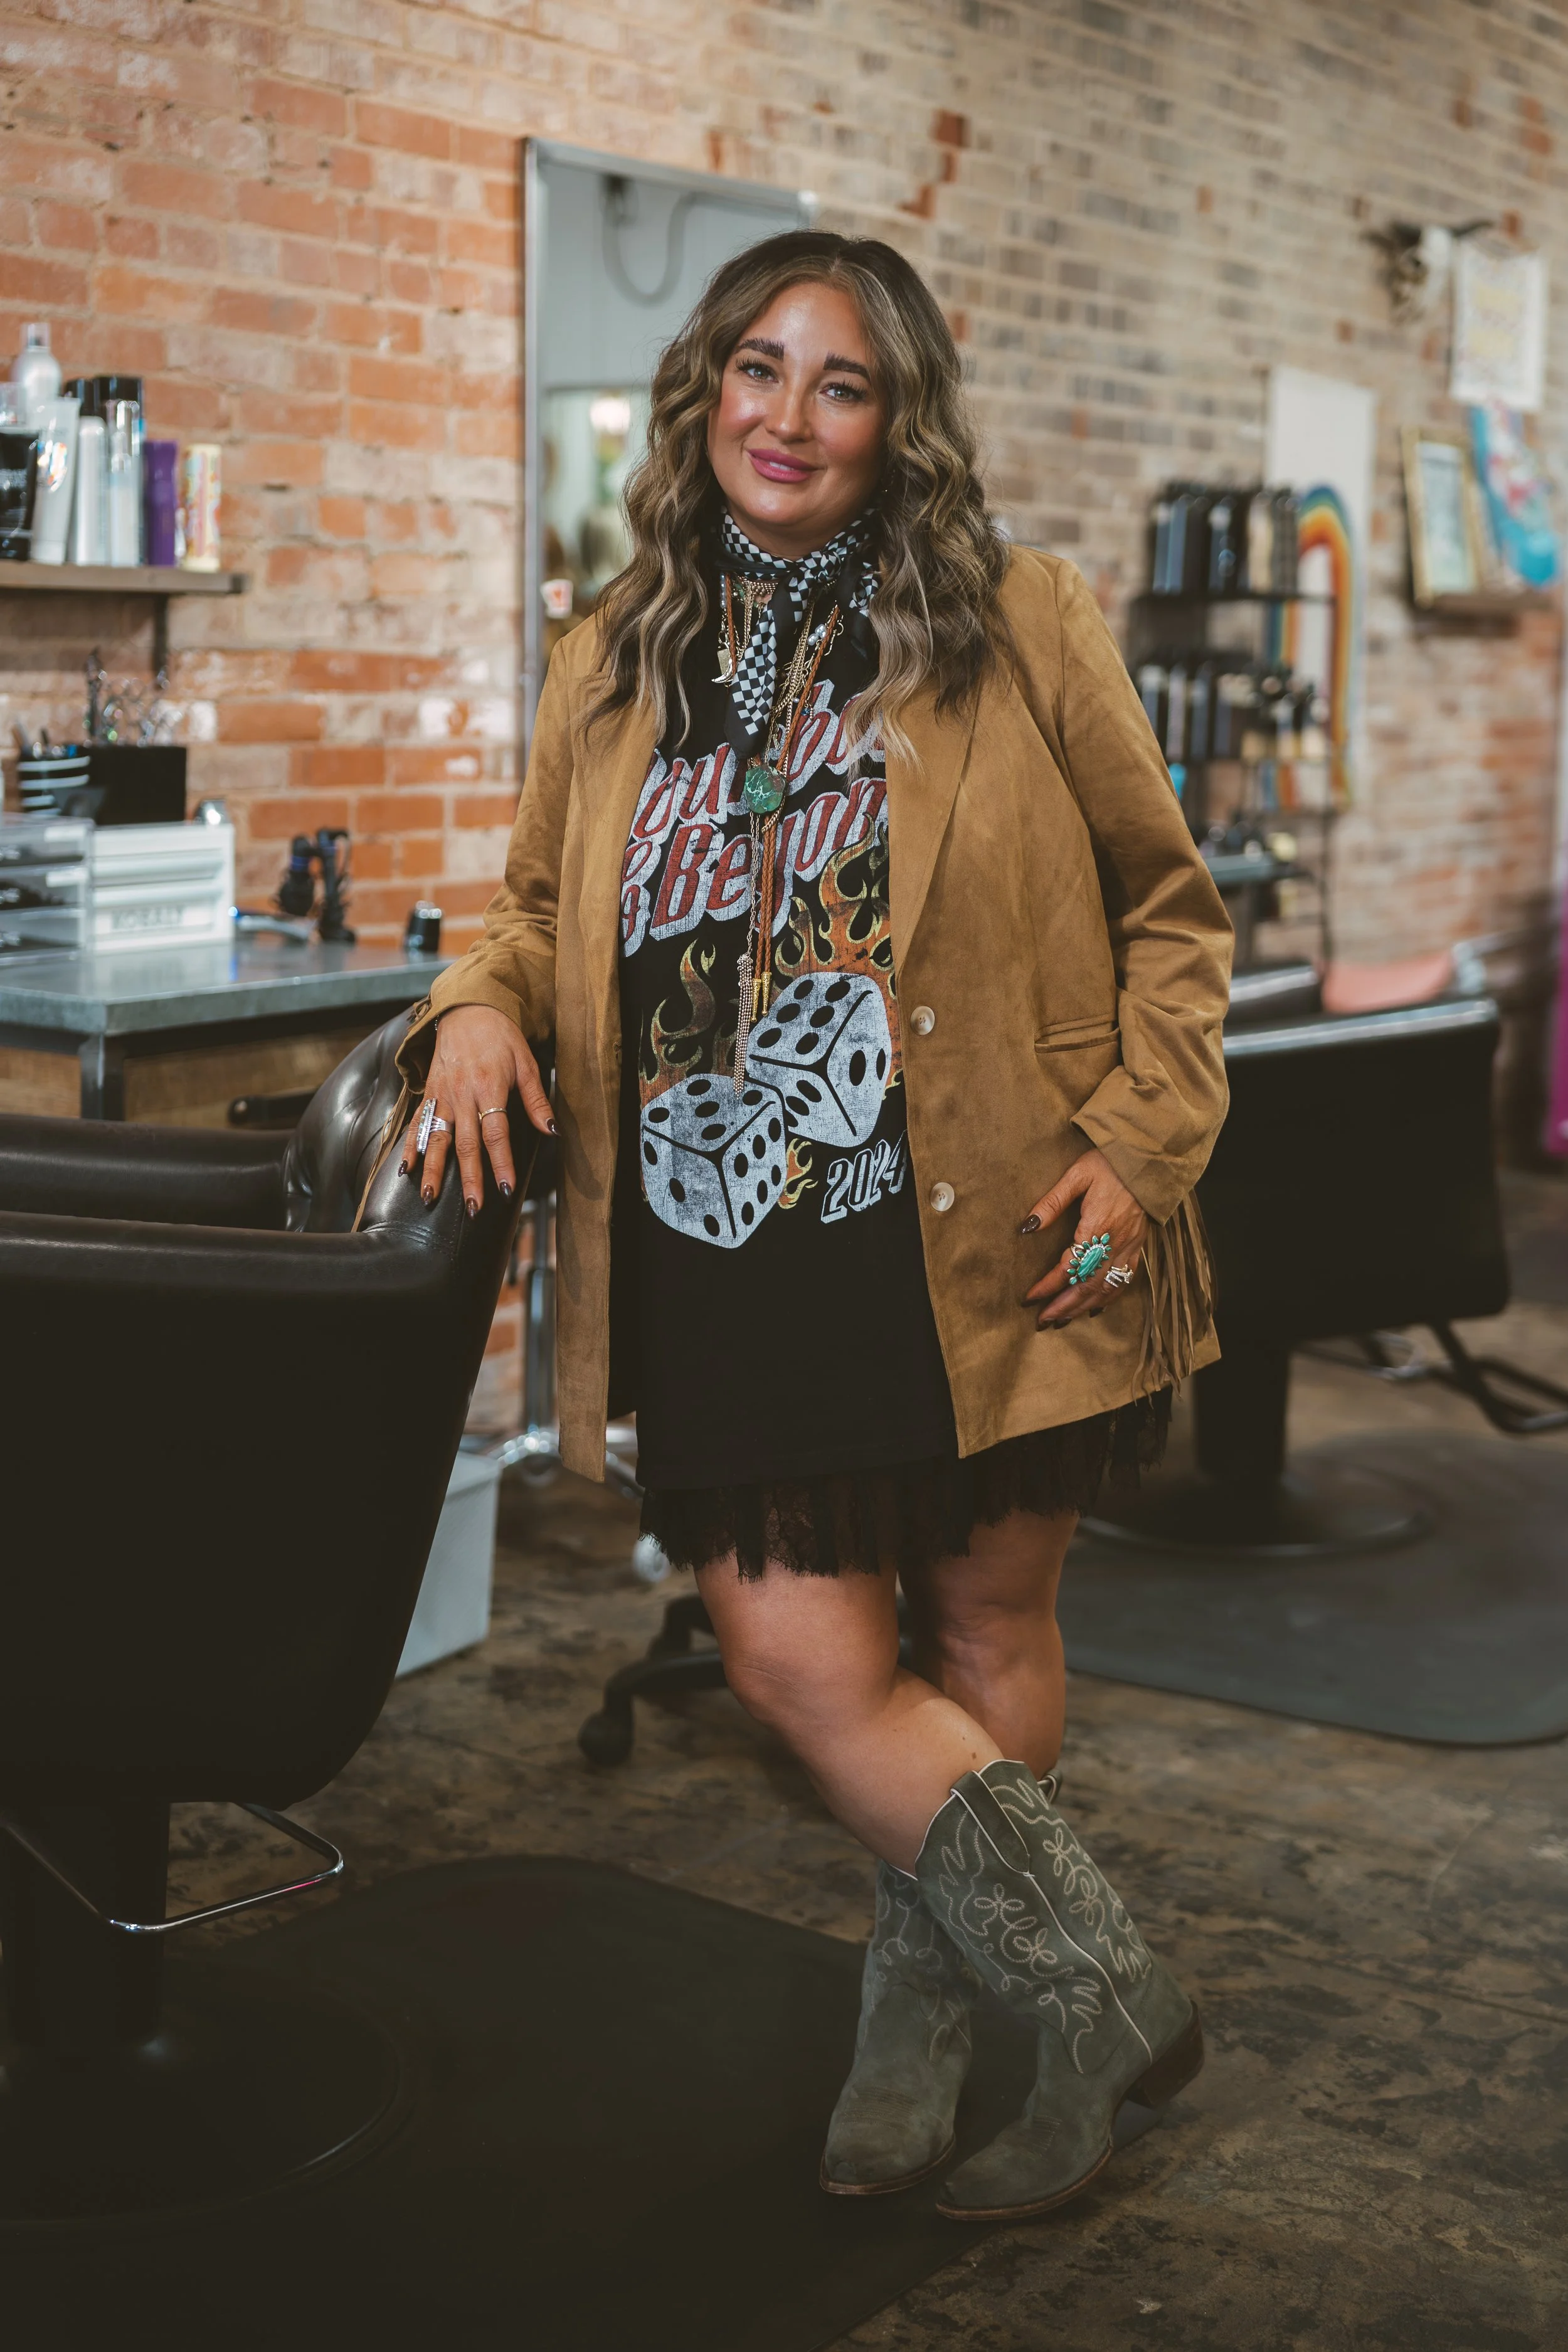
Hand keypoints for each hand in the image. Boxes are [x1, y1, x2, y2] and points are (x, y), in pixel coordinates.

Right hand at [398, 1004, 554, 1214]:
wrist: (467, 1009)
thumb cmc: (501, 1036)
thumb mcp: (527, 1063)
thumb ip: (536, 1101)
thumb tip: (552, 1130)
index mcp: (489, 1087)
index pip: (496, 1134)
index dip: (502, 1163)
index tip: (506, 1190)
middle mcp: (462, 1094)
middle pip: (466, 1143)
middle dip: (469, 1178)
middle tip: (473, 1208)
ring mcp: (442, 1095)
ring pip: (436, 1138)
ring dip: (433, 1169)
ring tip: (430, 1197)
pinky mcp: (429, 1092)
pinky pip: (418, 1122)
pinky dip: (410, 1146)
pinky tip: (406, 1169)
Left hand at [1021, 1148, 1147, 1330]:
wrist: (1148, 1159)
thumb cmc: (1110, 1163)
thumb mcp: (1077, 1175)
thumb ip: (1052, 1202)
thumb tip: (1027, 1227)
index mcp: (1097, 1227)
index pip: (1069, 1266)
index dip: (1048, 1285)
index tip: (1029, 1298)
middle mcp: (1115, 1243)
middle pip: (1087, 1285)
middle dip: (1064, 1306)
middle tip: (1043, 1321)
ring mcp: (1129, 1247)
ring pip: (1105, 1287)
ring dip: (1082, 1307)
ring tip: (1062, 1320)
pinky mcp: (1138, 1246)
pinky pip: (1124, 1280)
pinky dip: (1109, 1297)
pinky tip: (1095, 1307)